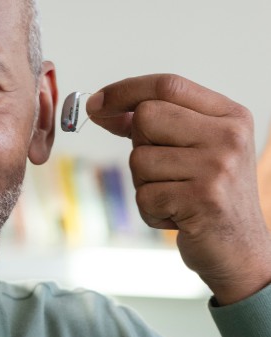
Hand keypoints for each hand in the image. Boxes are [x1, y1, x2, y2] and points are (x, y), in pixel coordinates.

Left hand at [87, 74, 270, 303]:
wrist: (241, 251)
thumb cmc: (211, 198)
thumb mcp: (197, 150)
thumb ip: (160, 124)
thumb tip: (103, 106)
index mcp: (230, 116)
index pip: (168, 85)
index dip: (124, 91)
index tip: (95, 103)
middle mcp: (229, 135)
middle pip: (147, 117)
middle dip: (139, 146)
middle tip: (163, 172)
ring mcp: (218, 167)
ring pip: (139, 160)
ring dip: (145, 185)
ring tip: (176, 198)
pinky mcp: (203, 199)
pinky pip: (144, 196)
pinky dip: (151, 212)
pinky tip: (177, 217)